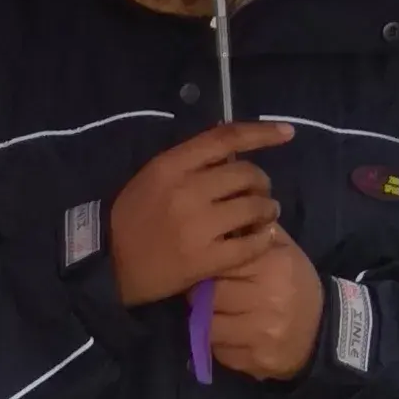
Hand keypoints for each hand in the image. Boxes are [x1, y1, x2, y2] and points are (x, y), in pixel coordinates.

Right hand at [108, 123, 292, 305]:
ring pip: (254, 207)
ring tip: (263, 216)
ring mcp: (198, 226)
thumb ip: (189, 163)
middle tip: (259, 193)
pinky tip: (260, 238)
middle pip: (246, 173)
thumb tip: (234, 152)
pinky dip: (262, 239)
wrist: (111, 265)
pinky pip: (251, 244)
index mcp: (170, 166)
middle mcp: (186, 191)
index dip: (261, 133)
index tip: (287, 132)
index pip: (224, 138)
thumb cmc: (133, 218)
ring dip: (267, 210)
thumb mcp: (152, 178)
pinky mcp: (206, 259)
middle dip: (261, 182)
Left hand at [208, 227, 324, 379]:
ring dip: (206, 320)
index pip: (221, 260)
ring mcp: (262, 333)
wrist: (323, 332)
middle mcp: (269, 299)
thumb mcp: (283, 251)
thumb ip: (255, 232)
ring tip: (219, 314)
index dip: (208, 265)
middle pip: (208, 294)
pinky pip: (218, 349)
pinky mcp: (256, 360)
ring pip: (207, 324)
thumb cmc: (294, 284)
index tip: (207, 268)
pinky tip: (232, 335)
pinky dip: (218, 343)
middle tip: (206, 293)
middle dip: (201, 294)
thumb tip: (223, 218)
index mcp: (273, 265)